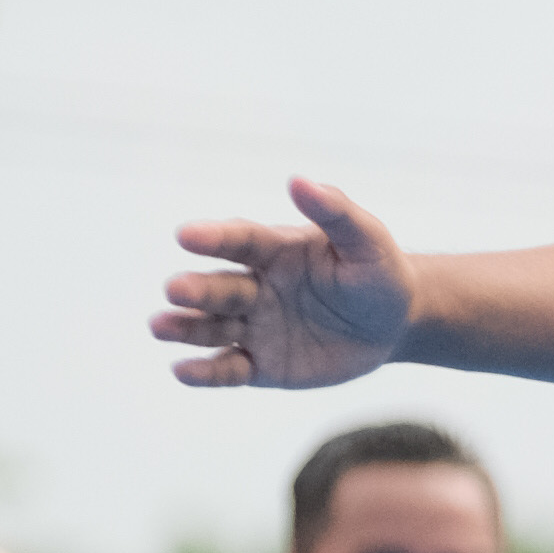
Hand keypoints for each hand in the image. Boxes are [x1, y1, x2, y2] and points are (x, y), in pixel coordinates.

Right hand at [152, 177, 414, 389]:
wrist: (394, 324)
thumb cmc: (378, 273)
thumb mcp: (368, 242)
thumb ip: (336, 213)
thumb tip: (299, 180)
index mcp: (274, 250)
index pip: (239, 241)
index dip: (213, 238)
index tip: (186, 235)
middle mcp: (255, 287)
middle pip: (220, 288)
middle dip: (196, 290)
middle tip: (174, 289)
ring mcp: (255, 327)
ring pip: (213, 327)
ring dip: (185, 327)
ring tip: (159, 327)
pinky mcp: (262, 365)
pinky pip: (229, 369)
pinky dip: (205, 372)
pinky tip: (182, 371)